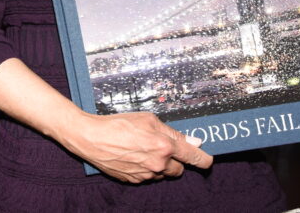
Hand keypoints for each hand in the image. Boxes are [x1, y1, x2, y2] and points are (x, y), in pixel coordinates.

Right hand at [56, 111, 212, 182]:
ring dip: (159, 164)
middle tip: (163, 147)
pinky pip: (147, 177)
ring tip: (142, 148)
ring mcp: (146, 175)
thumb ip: (173, 132)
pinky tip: (133, 155)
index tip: (207, 159)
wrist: (92, 137)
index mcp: (165, 146)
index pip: (194, 157)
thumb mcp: (148, 119)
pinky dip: (145, 168)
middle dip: (176, 160)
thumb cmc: (119, 124)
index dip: (204, 159)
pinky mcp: (134, 180)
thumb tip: (193, 141)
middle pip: (179, 169)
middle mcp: (158, 164)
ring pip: (162, 173)